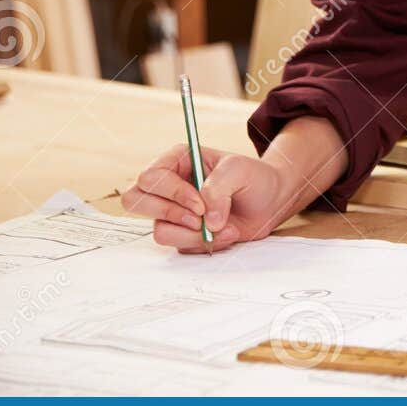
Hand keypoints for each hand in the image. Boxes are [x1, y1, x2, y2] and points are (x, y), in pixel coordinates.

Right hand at [121, 144, 289, 253]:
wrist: (270, 201)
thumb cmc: (254, 178)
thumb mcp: (240, 170)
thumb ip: (219, 189)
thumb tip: (206, 221)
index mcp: (177, 160)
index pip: (151, 177)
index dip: (172, 194)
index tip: (200, 205)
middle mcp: (169, 186)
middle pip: (136, 201)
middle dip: (171, 214)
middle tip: (201, 218)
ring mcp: (172, 211)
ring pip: (159, 230)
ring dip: (193, 234)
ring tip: (222, 226)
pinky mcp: (182, 233)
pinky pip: (179, 245)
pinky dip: (204, 244)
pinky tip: (226, 233)